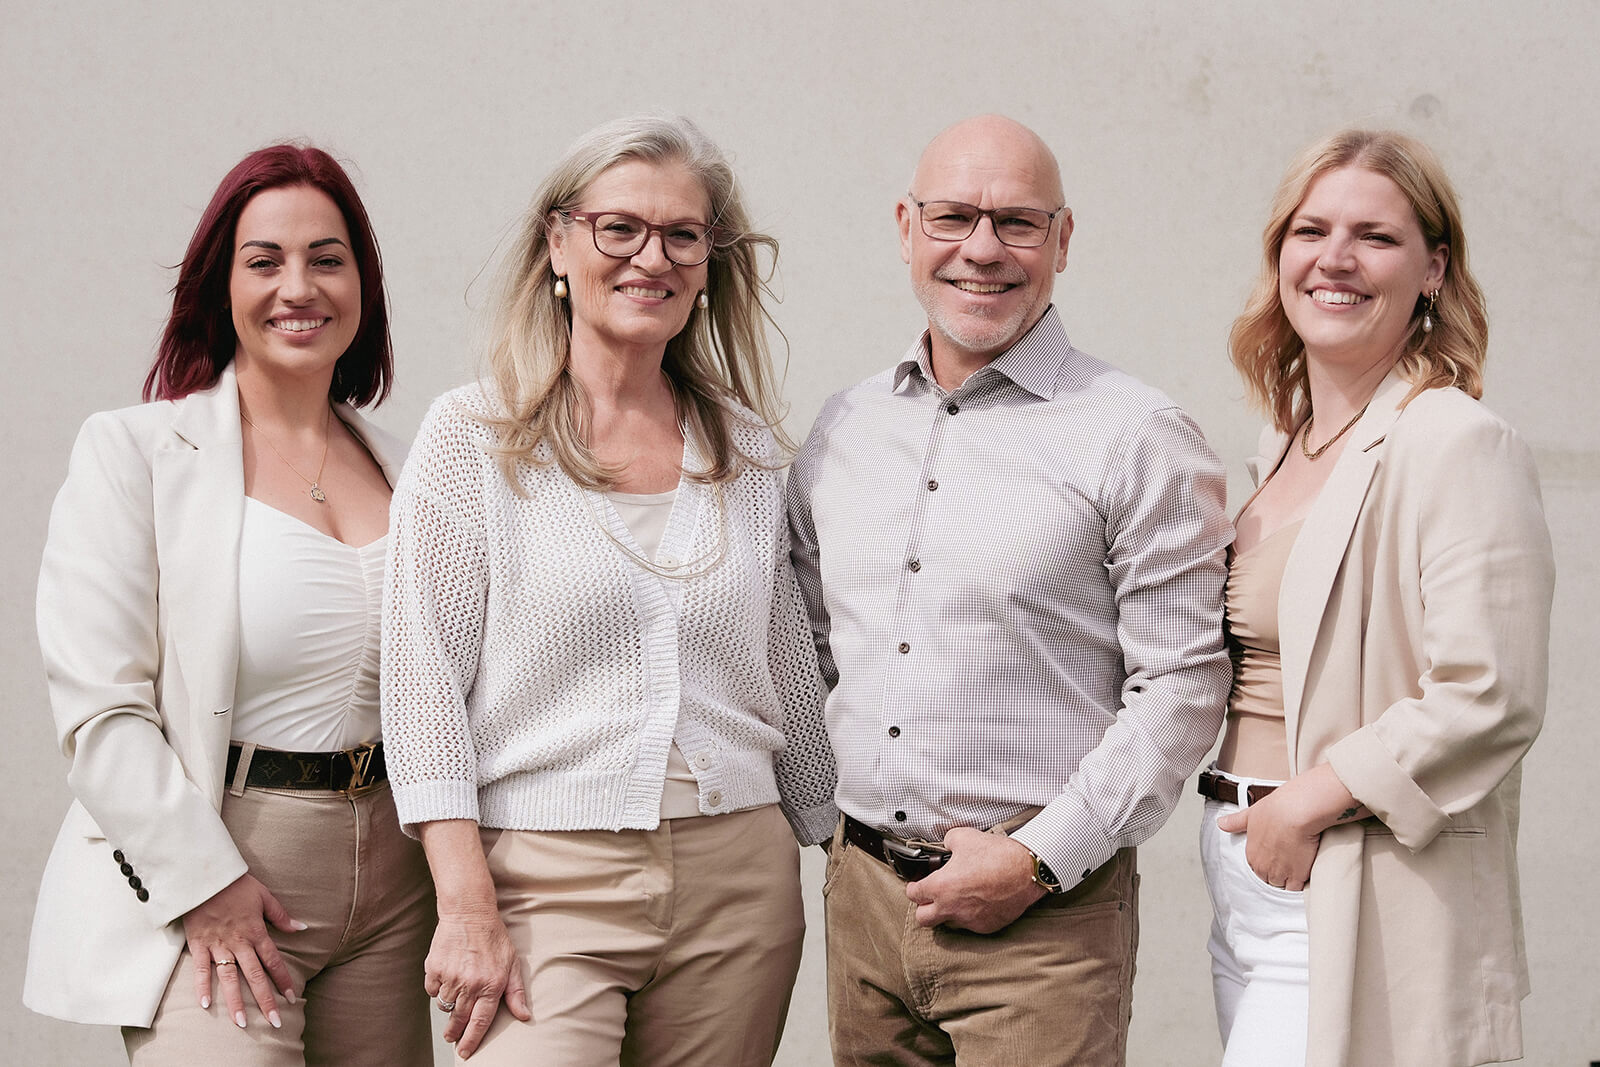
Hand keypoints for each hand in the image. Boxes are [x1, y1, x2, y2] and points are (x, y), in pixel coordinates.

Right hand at [181, 874, 305, 1027]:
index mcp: (256, 931)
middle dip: (265, 999)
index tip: (291, 998)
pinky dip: (202, 986)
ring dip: (235, 1000)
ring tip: (242, 1022)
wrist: (205, 874)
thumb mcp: (264, 896)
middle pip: (255, 975)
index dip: (283, 980)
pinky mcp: (198, 943)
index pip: (273, 961)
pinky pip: (200, 968)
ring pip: (229, 977)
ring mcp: (217, 944)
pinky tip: (206, 1005)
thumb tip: (302, 928)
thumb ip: (281, 916)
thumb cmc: (236, 885)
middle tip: (273, 1021)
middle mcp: (238, 941)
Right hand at [424, 905, 530, 1058]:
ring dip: (449, 1005)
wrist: (469, 913)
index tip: (465, 1052)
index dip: (472, 1040)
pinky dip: (437, 988)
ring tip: (455, 994)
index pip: (480, 1022)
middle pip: (459, 1019)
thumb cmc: (493, 937)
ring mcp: (450, 977)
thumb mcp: (512, 963)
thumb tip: (524, 1016)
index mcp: (492, 985)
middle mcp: (470, 984)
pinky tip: (446, 976)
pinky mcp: (434, 968)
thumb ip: (516, 992)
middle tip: (452, 1038)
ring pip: (445, 1005)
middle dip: (455, 1033)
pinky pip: (432, 990)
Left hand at [904, 827, 1044, 933]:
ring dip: (948, 913)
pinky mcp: (986, 927)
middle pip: (923, 919)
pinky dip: (970, 916)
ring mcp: (969, 920)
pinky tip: (977, 903)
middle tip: (930, 898)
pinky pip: (971, 925)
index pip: (914, 894)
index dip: (913, 887)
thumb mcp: (963, 836)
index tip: (916, 885)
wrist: (1026, 870)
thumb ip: (947, 842)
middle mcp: (951, 908)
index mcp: (941, 887)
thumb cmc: (996, 855)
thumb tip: (946, 845)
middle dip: (923, 908)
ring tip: (957, 899)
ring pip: (948, 924)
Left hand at [1215, 764, 1360, 891]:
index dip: (1266, 863)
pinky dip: (1299, 884)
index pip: (1255, 868)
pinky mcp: (1297, 877)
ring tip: (1296, 868)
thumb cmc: (1275, 809)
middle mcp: (1263, 866)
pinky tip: (1304, 875)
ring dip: (1287, 880)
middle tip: (1287, 862)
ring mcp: (1279, 873)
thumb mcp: (1250, 814)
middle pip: (1268, 879)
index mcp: (1251, 854)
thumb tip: (1221, 823)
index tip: (1275, 856)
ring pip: (1281, 885)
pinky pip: (1295, 889)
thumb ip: (1235, 822)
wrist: (1295, 812)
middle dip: (1276, 874)